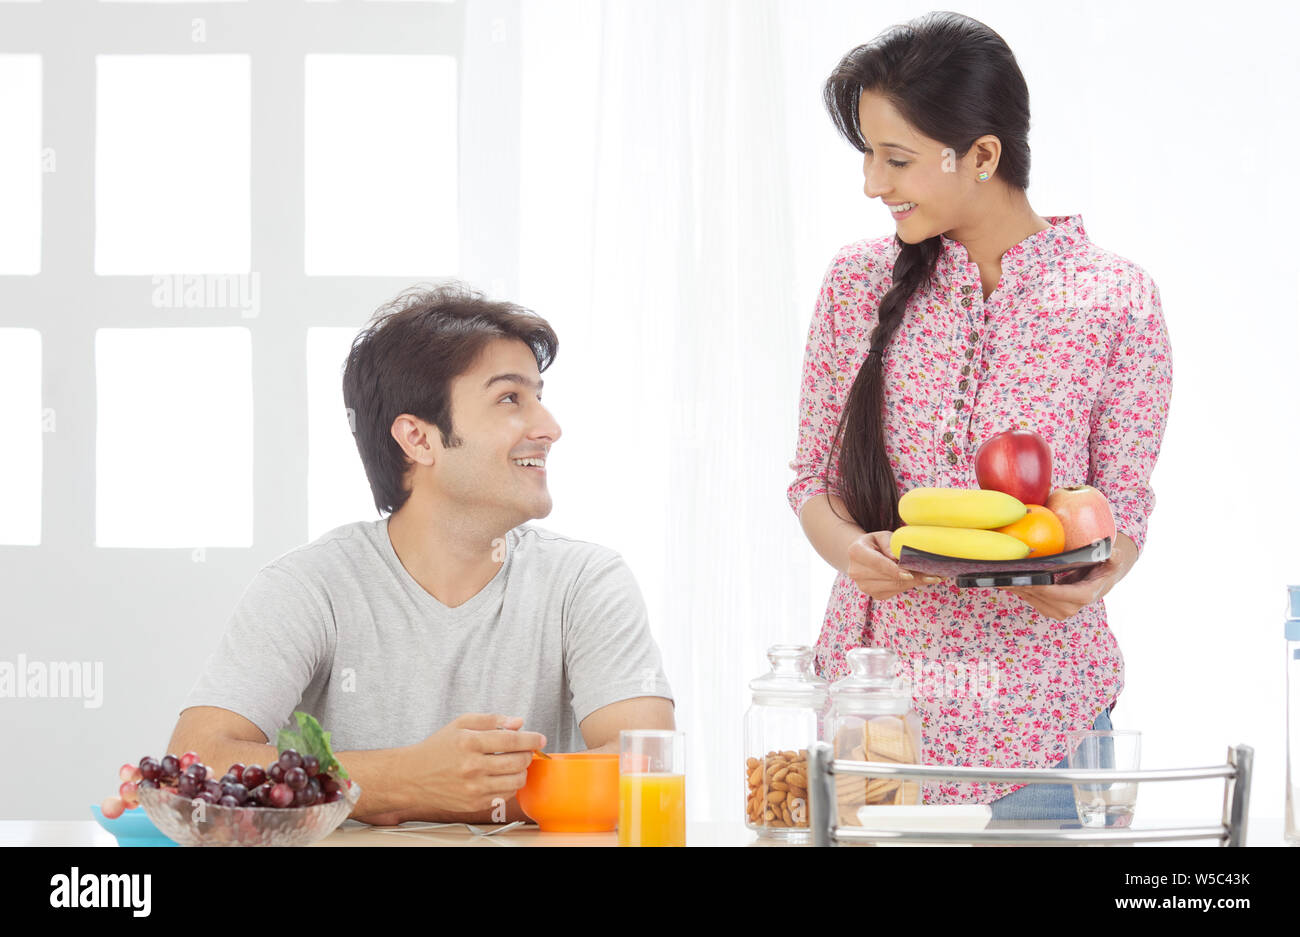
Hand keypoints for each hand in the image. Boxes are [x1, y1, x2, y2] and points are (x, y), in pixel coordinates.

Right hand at [400, 713, 545, 815]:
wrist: (413, 776)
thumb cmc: (438, 748)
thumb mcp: (461, 724)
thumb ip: (492, 720)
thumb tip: (519, 722)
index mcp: (469, 743)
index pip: (512, 740)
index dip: (531, 739)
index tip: (540, 738)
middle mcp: (472, 767)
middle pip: (517, 762)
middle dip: (527, 755)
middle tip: (526, 750)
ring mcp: (473, 788)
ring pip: (515, 781)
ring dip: (521, 771)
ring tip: (514, 763)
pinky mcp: (474, 803)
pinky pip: (504, 795)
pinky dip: (509, 785)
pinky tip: (501, 776)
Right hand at [847, 530, 944, 600]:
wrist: (863, 556)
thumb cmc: (876, 543)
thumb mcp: (882, 536)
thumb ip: (889, 544)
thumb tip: (896, 557)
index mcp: (856, 552)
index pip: (878, 563)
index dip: (894, 570)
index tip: (910, 574)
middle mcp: (856, 572)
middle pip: (889, 577)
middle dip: (914, 576)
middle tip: (934, 574)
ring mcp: (865, 586)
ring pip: (895, 586)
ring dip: (915, 582)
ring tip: (933, 576)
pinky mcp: (874, 595)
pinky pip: (896, 591)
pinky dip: (910, 585)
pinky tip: (920, 579)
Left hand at [998, 534, 1136, 620]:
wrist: (1103, 579)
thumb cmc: (1106, 566)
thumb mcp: (1113, 560)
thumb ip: (1113, 557)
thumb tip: (1111, 550)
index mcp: (1082, 596)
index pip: (1054, 593)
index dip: (1036, 586)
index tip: (1020, 578)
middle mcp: (1069, 608)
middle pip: (1038, 596)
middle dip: (1019, 586)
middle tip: (1000, 573)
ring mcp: (1058, 611)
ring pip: (1031, 599)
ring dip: (1014, 588)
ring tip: (996, 576)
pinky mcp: (1049, 609)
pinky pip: (1030, 599)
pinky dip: (1017, 590)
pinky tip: (1002, 579)